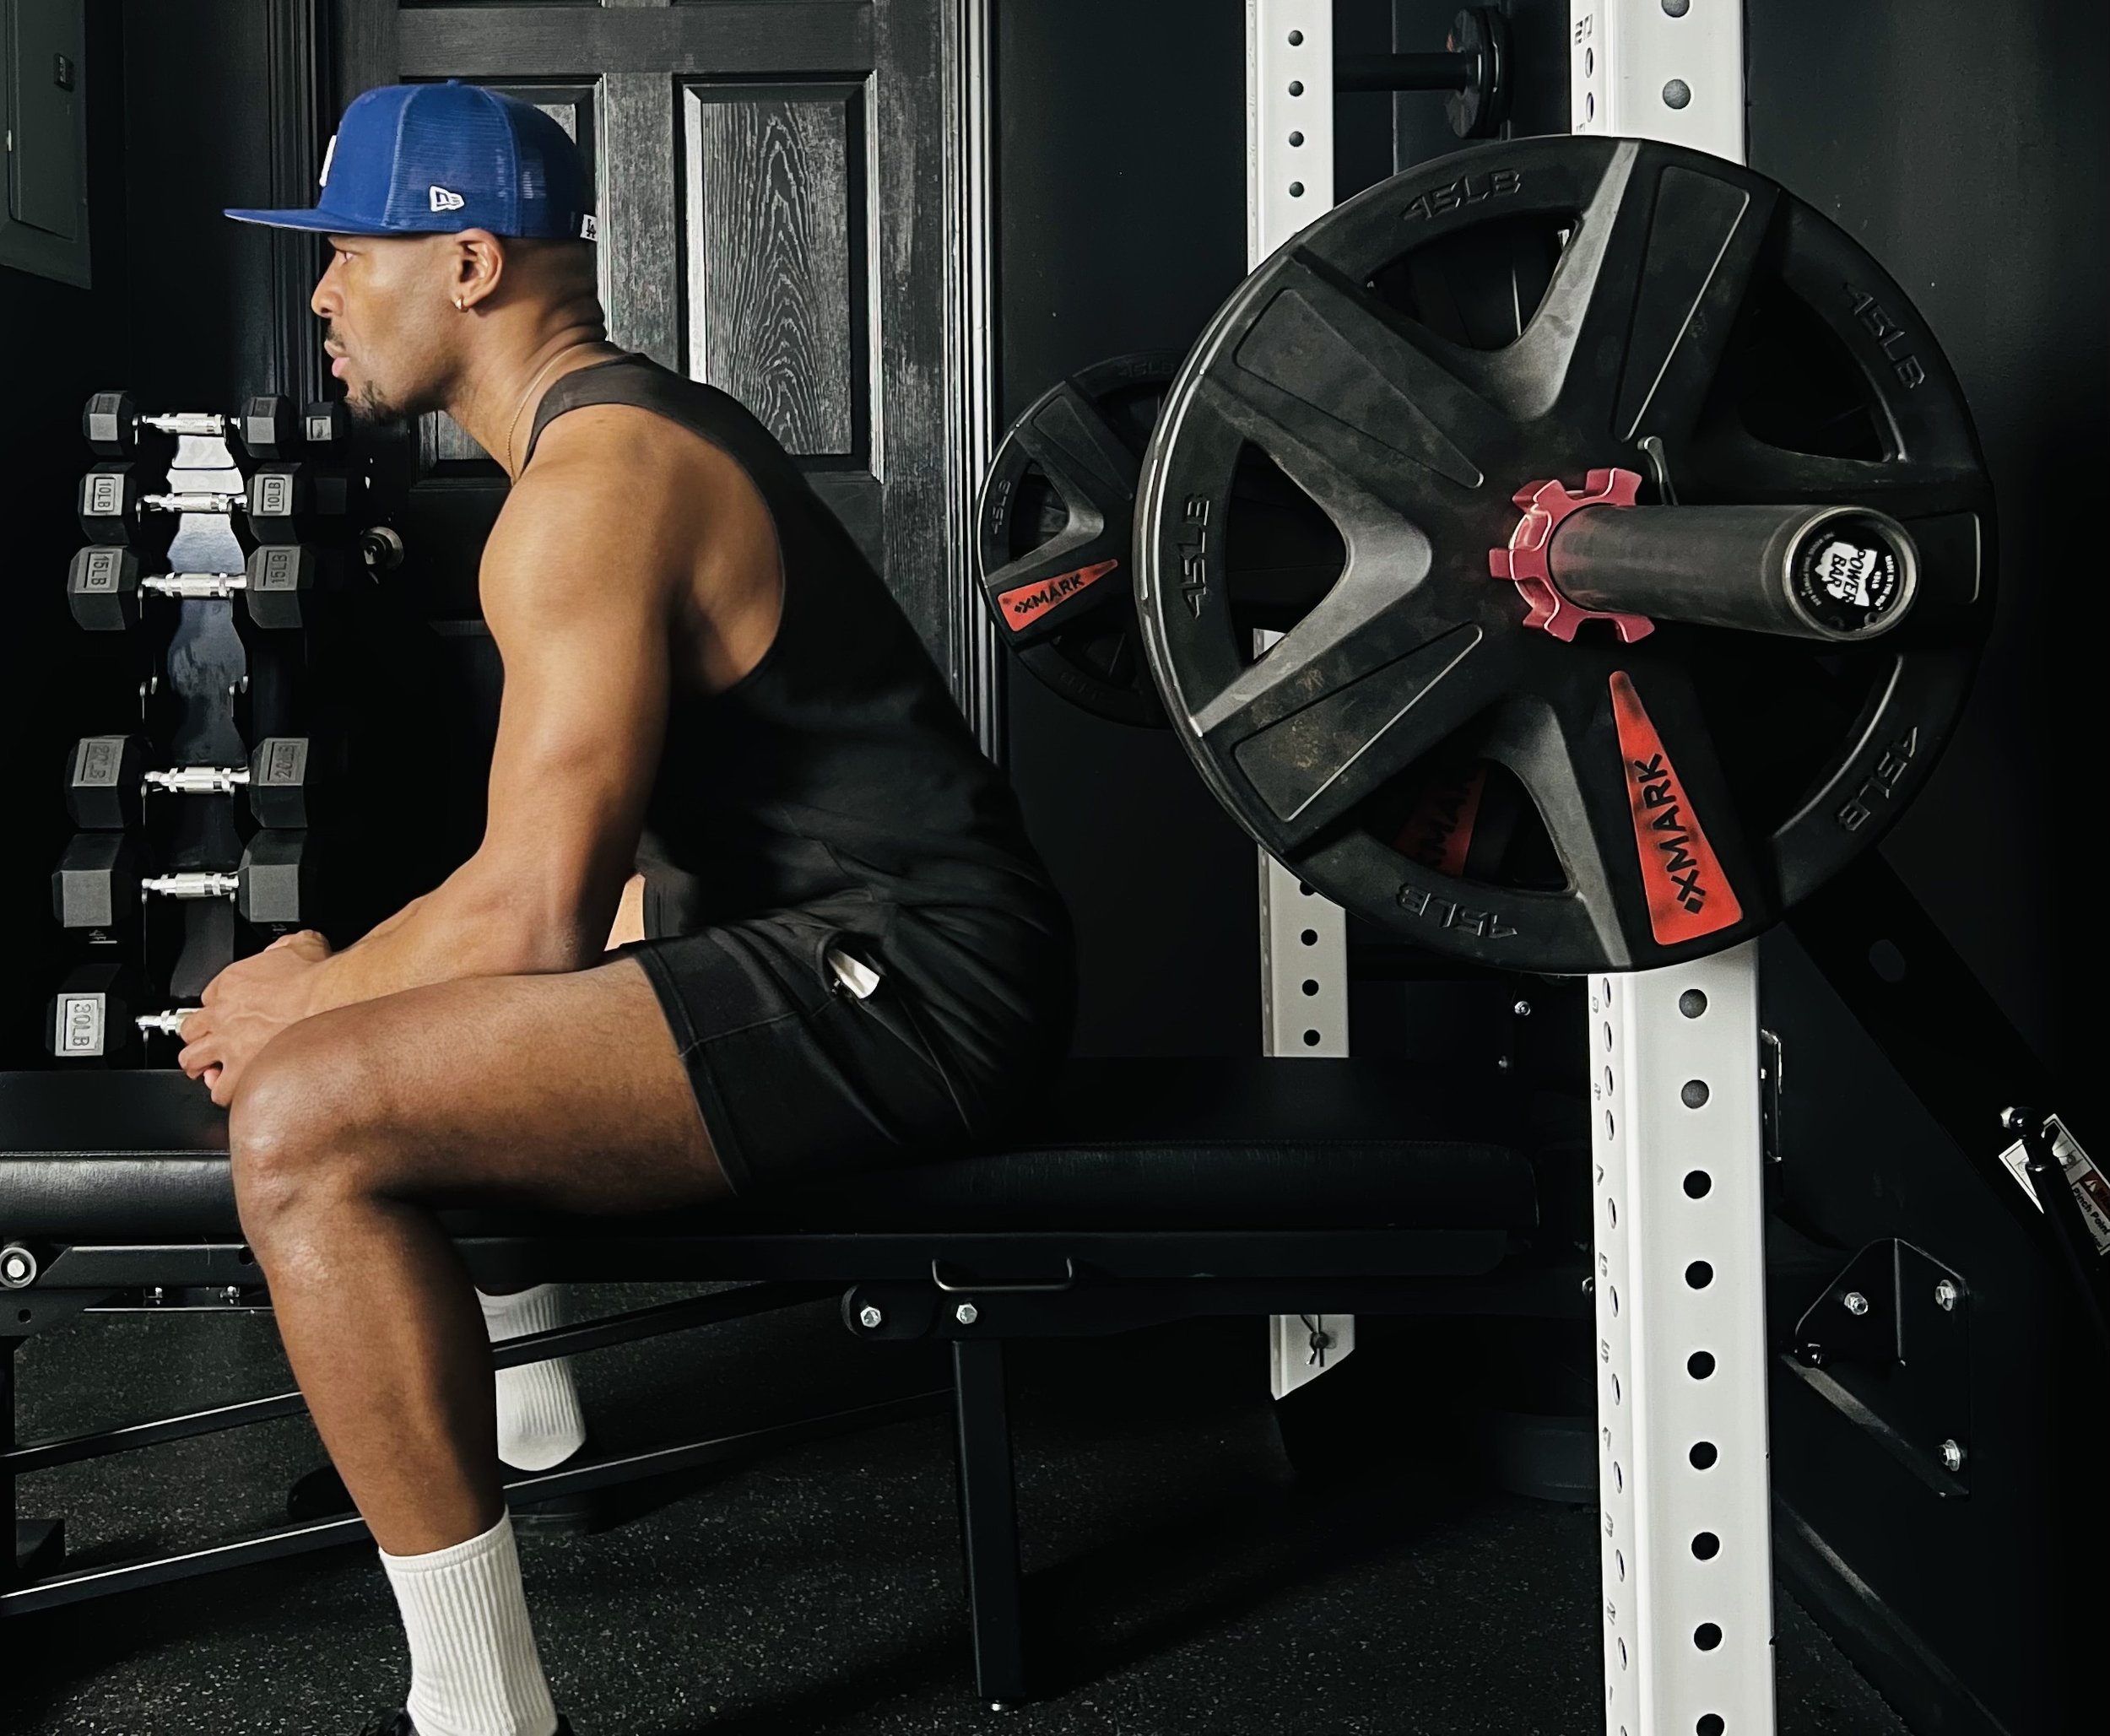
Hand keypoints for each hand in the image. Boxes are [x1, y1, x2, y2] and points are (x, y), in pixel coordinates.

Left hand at [178, 931, 332, 1107]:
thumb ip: (284, 946)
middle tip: (210, 1044)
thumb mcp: (301, 943)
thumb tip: (289, 947)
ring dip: (201, 1066)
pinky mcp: (242, 1070)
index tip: (229, 1012)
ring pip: (192, 1061)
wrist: (331, 1001)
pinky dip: (224, 1092)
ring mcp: (229, 1045)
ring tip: (212, 1071)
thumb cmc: (319, 977)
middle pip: (189, 1029)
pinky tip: (234, 1090)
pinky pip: (219, 1091)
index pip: (208, 997)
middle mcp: (223, 1014)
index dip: (219, 1007)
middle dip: (199, 1038)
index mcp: (232, 982)